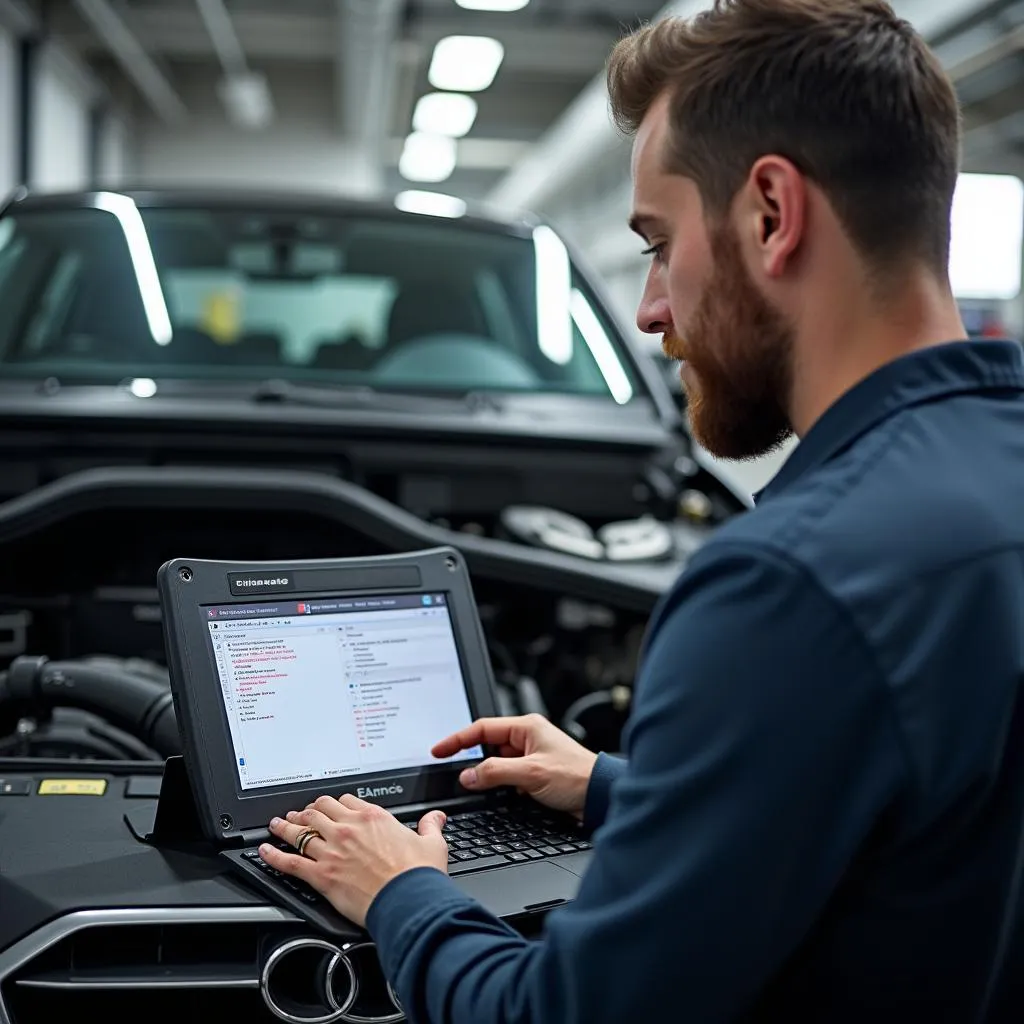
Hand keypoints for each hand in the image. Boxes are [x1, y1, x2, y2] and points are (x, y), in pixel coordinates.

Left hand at [260, 794, 448, 926]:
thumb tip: (436, 817)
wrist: (408, 900)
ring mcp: (332, 851)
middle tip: (300, 813)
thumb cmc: (418, 874)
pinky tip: (263, 851)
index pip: (346, 800)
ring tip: (276, 824)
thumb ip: (430, 826)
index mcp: (373, 818)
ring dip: (286, 827)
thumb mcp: (432, 843)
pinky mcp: (321, 875)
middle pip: (318, 810)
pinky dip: (273, 856)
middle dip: (308, 810)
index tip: (332, 807)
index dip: (336, 803)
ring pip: (300, 831)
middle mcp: (348, 829)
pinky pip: (290, 862)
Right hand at [433, 713, 597, 817]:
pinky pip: (507, 776)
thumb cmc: (576, 777)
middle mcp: (528, 738)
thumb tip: (467, 775)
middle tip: (451, 771)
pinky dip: (498, 784)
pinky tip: (494, 794)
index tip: (438, 750)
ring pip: (496, 763)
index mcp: (526, 727)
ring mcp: (531, 756)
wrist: (600, 797)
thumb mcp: (530, 773)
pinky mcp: (534, 774)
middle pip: (487, 746)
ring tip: (473, 785)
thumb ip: (495, 772)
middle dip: (470, 759)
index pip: (482, 729)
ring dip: (486, 774)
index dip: (457, 739)